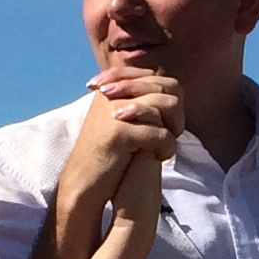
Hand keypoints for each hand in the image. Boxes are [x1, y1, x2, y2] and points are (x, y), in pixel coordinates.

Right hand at [63, 71, 183, 214]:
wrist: (82, 181)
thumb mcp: (122, 120)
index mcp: (112, 86)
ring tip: (164, 145)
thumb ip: (141, 102)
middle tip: (172, 133)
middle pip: (166, 87)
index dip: (170, 98)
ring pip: (167, 104)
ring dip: (174, 127)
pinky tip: (159, 158)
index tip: (167, 122)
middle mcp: (112, 92)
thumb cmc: (106, 153)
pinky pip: (161, 133)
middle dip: (176, 112)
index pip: (157, 78)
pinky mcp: (119, 131)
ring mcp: (114, 110)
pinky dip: (167, 148)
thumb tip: (173, 90)